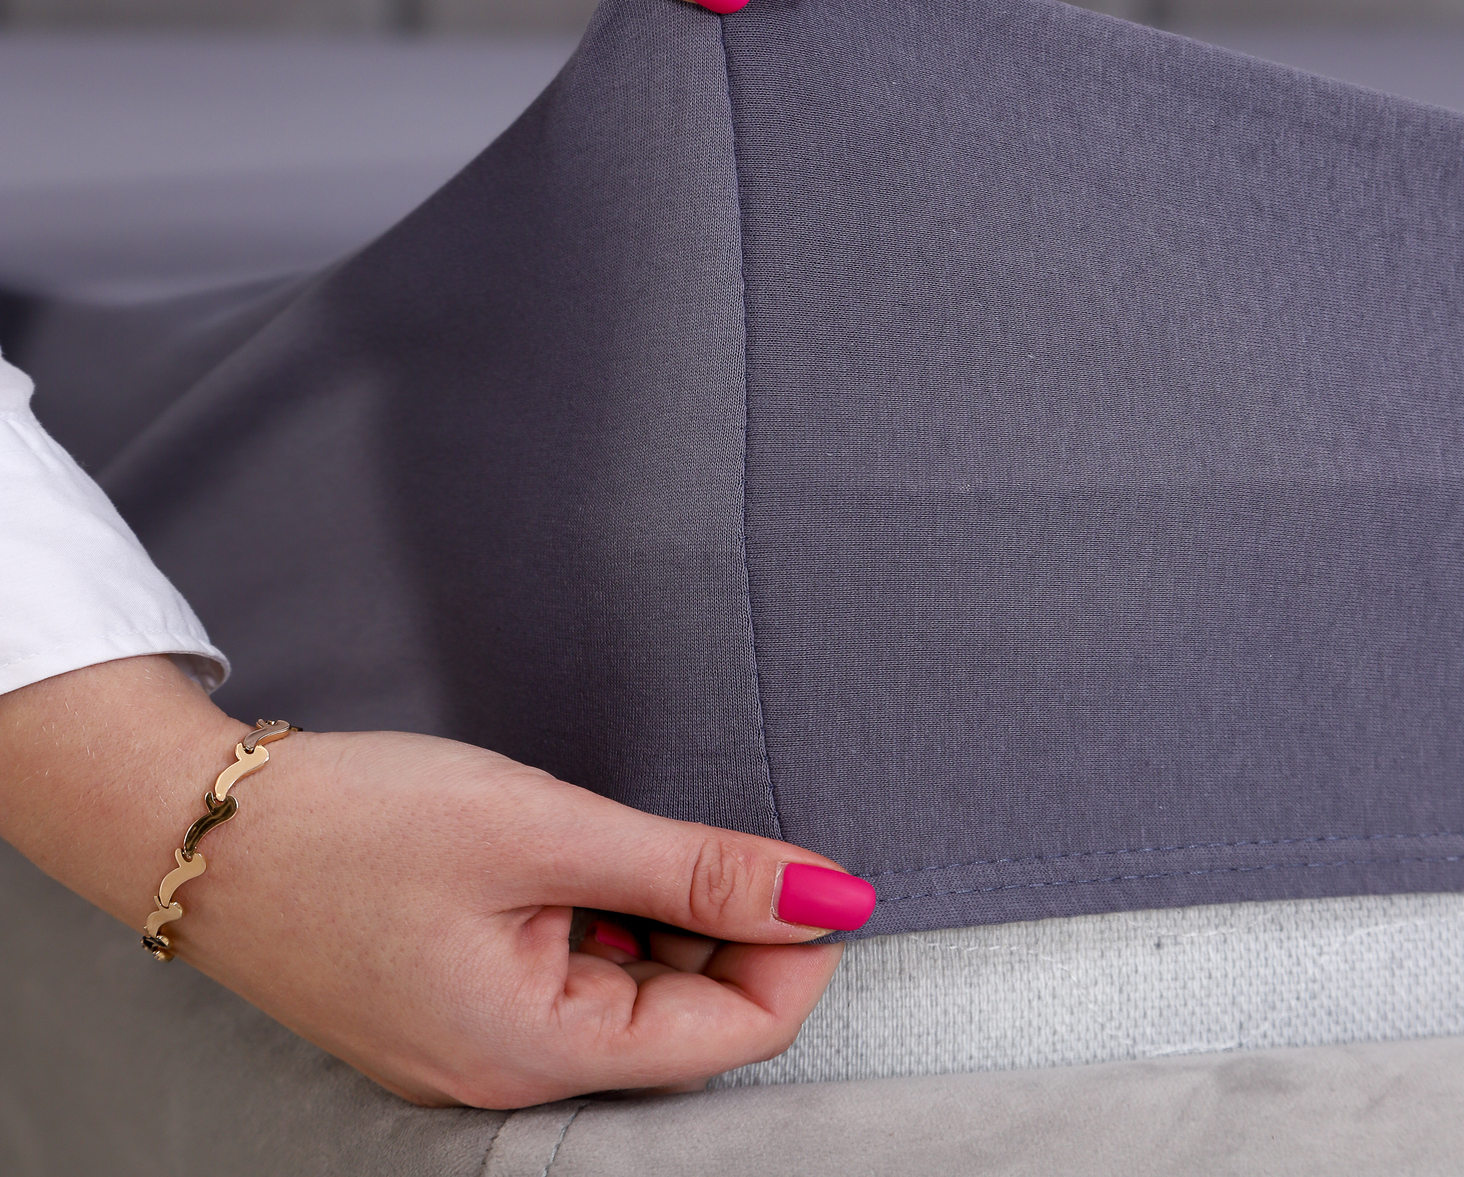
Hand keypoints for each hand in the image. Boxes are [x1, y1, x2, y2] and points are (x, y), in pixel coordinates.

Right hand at [0, 657, 870, 1106]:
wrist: (200, 824)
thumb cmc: (360, 822)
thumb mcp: (547, 830)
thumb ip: (694, 871)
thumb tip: (826, 896)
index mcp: (536, 1056)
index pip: (731, 1036)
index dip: (793, 951)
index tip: (815, 871)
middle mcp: (507, 1076)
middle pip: (681, 1024)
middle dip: (725, 934)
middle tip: (717, 839)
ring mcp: (474, 1046)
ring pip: (624, 1000)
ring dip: (660, 924)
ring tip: (628, 843)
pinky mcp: (451, 1005)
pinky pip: (565, 982)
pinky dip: (600, 924)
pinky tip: (579, 864)